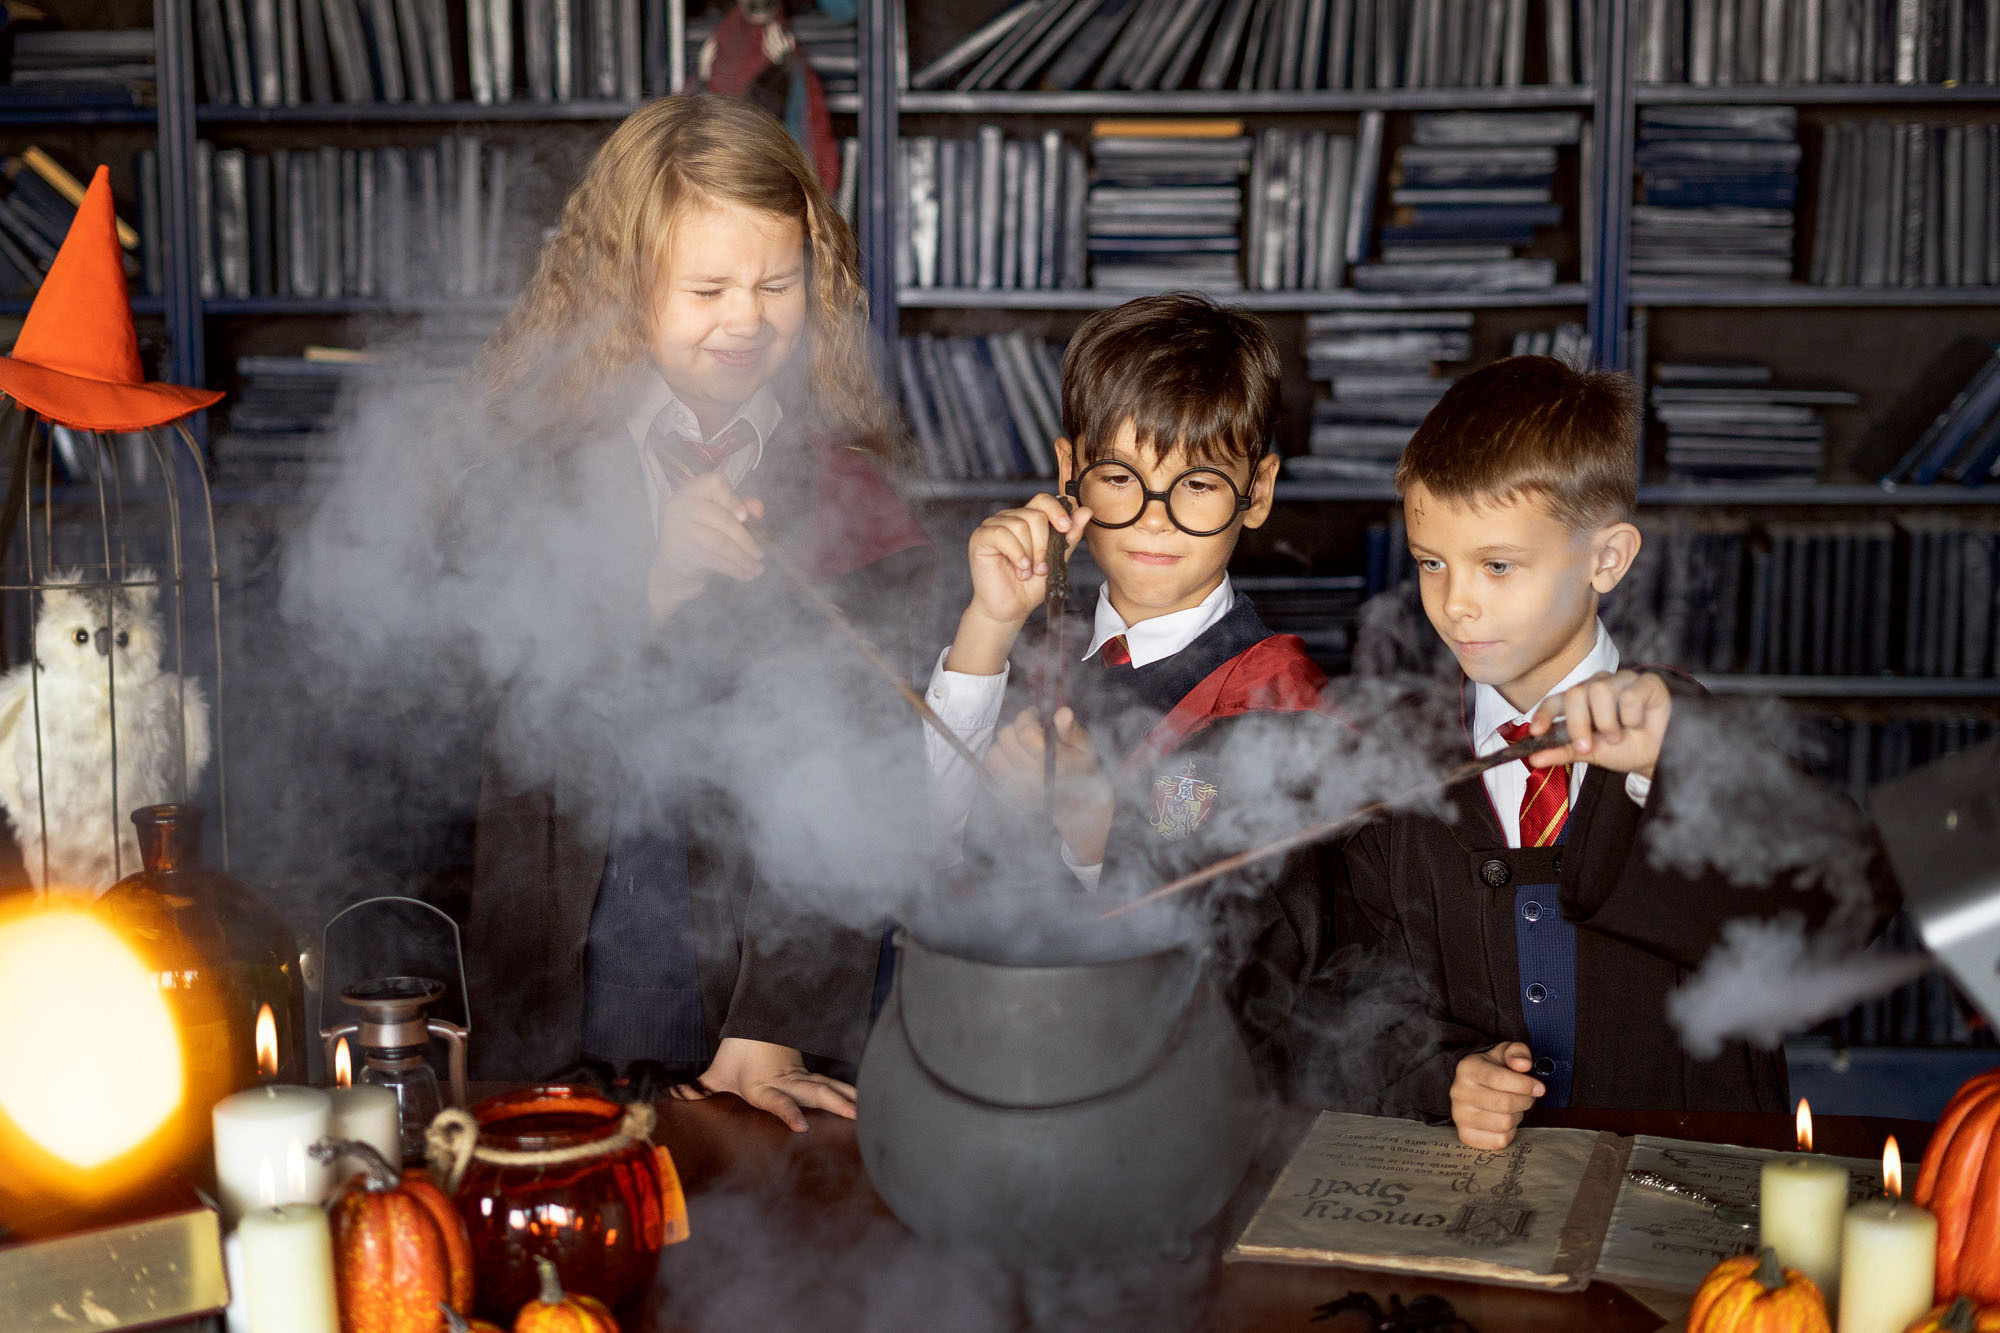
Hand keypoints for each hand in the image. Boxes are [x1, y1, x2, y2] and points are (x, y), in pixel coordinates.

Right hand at [649, 472, 765, 621]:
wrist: (672, 566)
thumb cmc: (702, 536)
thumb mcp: (721, 519)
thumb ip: (741, 509)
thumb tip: (758, 508)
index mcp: (692, 490)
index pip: (714, 483)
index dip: (733, 499)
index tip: (745, 517)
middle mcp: (680, 505)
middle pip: (722, 518)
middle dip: (746, 539)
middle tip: (760, 554)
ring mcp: (676, 528)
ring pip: (719, 542)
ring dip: (743, 558)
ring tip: (757, 569)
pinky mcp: (678, 551)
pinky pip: (713, 560)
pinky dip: (733, 569)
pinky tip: (746, 575)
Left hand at [670, 1037, 854, 1132]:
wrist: (754, 1022)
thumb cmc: (735, 1051)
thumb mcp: (716, 1073)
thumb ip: (698, 1089)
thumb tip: (672, 1094)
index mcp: (763, 1086)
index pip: (778, 1101)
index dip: (789, 1113)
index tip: (801, 1127)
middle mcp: (785, 1082)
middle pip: (813, 1093)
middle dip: (834, 1104)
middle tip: (854, 1116)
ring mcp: (799, 1077)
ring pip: (825, 1087)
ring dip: (846, 1098)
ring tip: (865, 1110)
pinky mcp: (806, 1074)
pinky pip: (827, 1083)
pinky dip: (846, 1091)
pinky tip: (863, 1100)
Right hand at [945, 494, 1092, 676]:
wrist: (1011, 608)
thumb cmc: (1030, 586)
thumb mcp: (1057, 559)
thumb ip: (1069, 536)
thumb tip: (1086, 511)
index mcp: (1027, 520)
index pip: (1043, 500)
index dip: (1057, 512)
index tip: (1066, 529)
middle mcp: (1010, 518)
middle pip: (1035, 515)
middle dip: (1043, 544)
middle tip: (1041, 567)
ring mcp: (994, 525)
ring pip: (1020, 525)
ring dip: (1029, 553)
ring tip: (1028, 571)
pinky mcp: (981, 537)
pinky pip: (1002, 534)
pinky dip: (1016, 553)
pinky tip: (1020, 568)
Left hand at [984, 706, 1113, 864]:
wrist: (1078, 808)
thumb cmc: (1083, 772)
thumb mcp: (1085, 749)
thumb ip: (1071, 731)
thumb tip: (1062, 713)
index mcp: (1054, 766)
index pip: (1025, 733)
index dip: (1027, 717)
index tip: (1034, 713)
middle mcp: (1032, 779)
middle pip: (1006, 739)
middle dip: (1017, 727)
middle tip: (1029, 728)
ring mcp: (1018, 790)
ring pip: (993, 753)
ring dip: (1005, 743)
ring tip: (1020, 743)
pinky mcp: (1009, 795)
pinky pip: (989, 770)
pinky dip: (997, 758)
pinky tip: (1012, 756)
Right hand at [1450, 1041, 1543, 1149]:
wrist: (1470, 1087)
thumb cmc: (1492, 1070)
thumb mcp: (1504, 1053)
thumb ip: (1517, 1052)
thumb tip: (1524, 1064)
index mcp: (1468, 1068)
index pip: (1500, 1079)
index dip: (1525, 1085)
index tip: (1539, 1087)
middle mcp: (1459, 1092)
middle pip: (1505, 1104)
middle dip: (1524, 1101)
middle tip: (1527, 1097)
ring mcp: (1460, 1115)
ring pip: (1504, 1123)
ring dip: (1517, 1116)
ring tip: (1514, 1108)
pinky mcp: (1466, 1135)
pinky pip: (1499, 1140)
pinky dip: (1509, 1132)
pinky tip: (1505, 1120)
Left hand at [1527, 669, 1671, 780]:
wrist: (1660, 757)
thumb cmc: (1626, 749)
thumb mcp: (1591, 753)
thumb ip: (1563, 752)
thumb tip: (1533, 759)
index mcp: (1581, 701)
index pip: (1556, 699)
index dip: (1544, 713)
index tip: (1536, 732)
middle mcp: (1599, 686)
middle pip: (1576, 692)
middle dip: (1578, 724)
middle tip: (1588, 746)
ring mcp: (1622, 680)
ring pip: (1600, 689)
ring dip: (1607, 721)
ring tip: (1618, 735)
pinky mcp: (1647, 681)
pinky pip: (1630, 694)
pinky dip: (1632, 716)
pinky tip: (1640, 723)